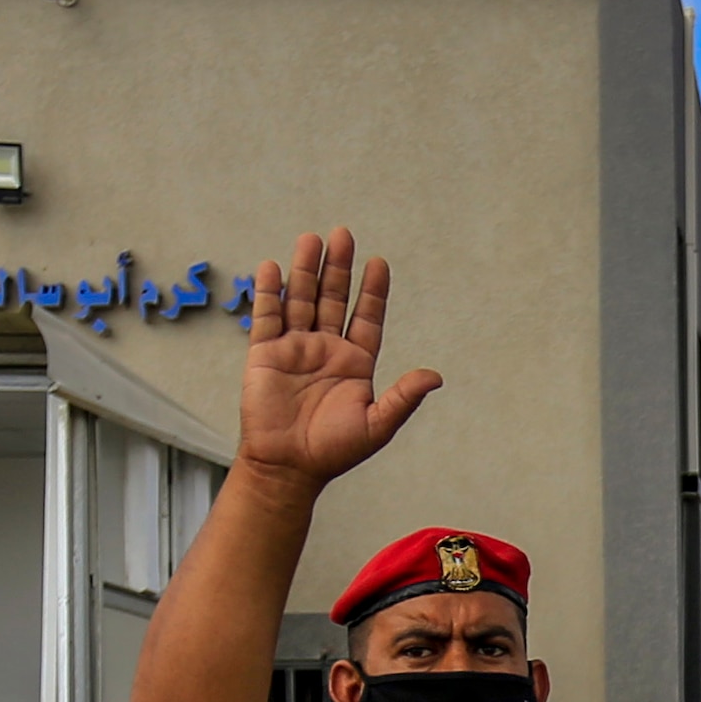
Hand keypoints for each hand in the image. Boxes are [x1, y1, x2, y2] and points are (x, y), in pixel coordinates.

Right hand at [238, 229, 443, 490]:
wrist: (287, 468)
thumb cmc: (333, 451)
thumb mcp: (376, 425)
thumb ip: (403, 397)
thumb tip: (435, 376)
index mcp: (355, 362)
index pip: (367, 317)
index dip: (373, 291)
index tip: (379, 263)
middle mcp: (326, 349)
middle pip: (334, 298)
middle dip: (338, 267)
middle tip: (343, 234)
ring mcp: (294, 348)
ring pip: (301, 300)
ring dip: (305, 270)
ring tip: (311, 239)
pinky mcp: (265, 354)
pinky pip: (267, 316)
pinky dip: (269, 292)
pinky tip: (273, 267)